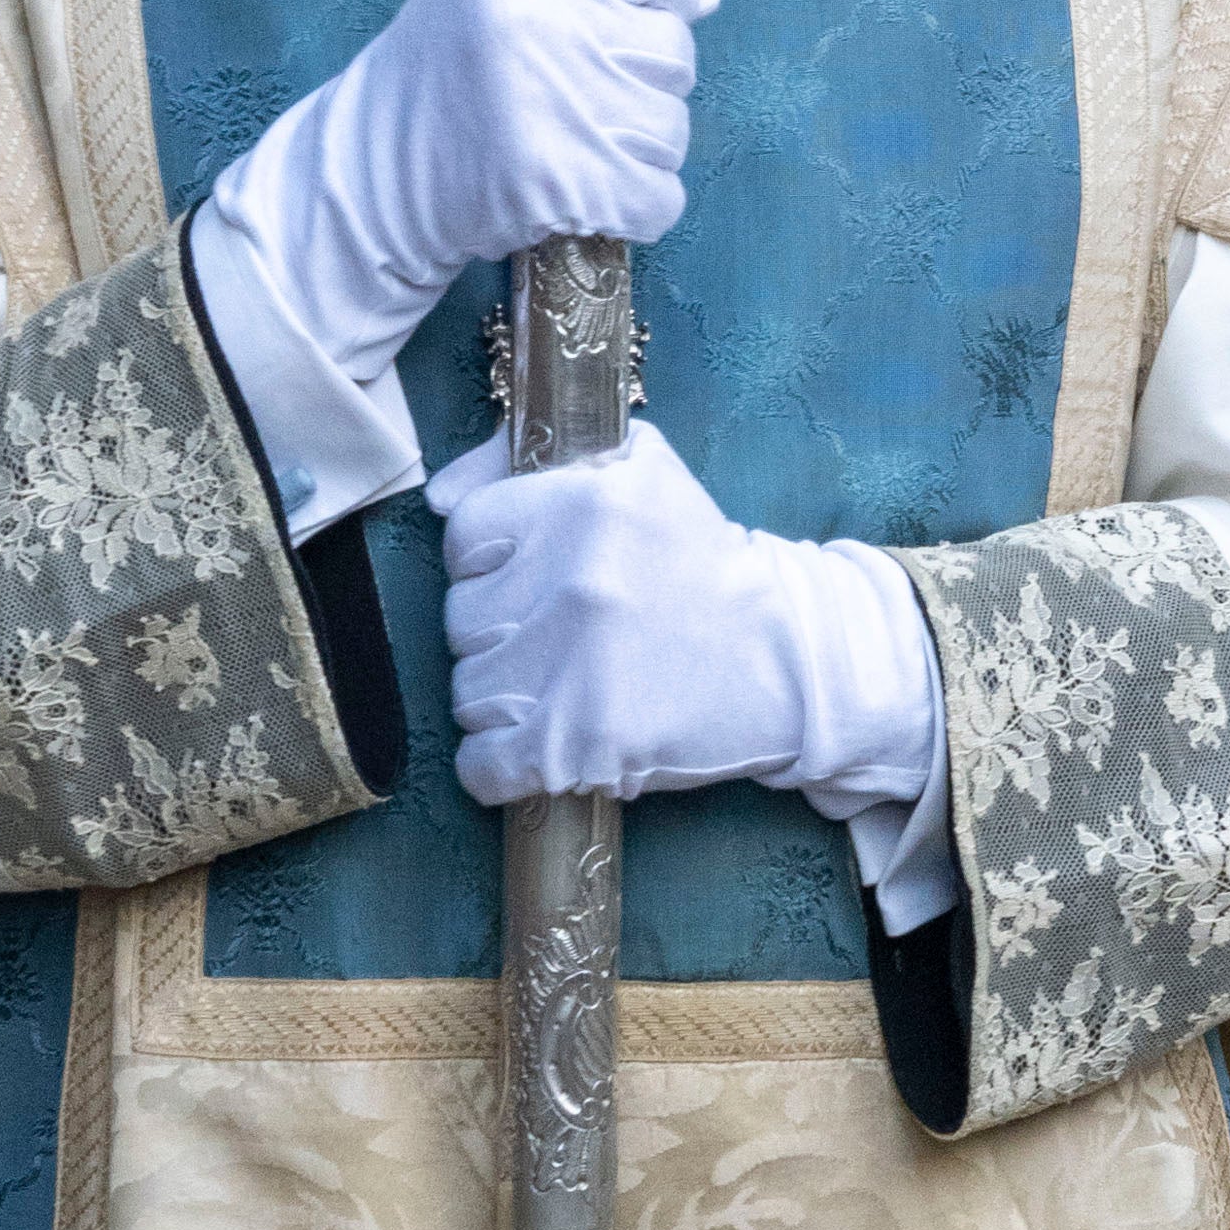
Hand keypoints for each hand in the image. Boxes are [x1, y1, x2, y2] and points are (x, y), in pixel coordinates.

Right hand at [231, 0, 720, 379]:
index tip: (637, 21)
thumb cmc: (444, 75)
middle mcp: (537, 18)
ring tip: (569, 145)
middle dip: (641, 84)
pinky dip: (634, 206)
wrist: (372, 177)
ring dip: (635, 149)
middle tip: (577, 98)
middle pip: (672, 50)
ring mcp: (553, 103)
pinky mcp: (562, 184)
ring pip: (671, 129)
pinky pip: (660, 196)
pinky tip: (581, 192)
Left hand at [430, 411, 937, 827]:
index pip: (464, 538)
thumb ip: (529, 463)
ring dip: (507, 701)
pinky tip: (545, 748)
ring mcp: (570, 669)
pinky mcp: (577, 746)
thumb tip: (441, 495)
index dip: (492, 566)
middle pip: (463, 623)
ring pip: (469, 695)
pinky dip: (502, 767)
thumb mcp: (640, 472)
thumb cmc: (706, 566)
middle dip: (503, 636)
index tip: (530, 583)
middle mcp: (571, 583)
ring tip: (565, 691)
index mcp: (580, 506)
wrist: (789, 661)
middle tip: (560, 641)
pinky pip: (483, 764)